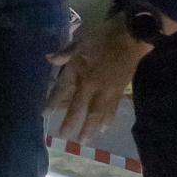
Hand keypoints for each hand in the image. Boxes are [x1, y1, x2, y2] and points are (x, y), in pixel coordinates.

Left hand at [46, 14, 149, 141]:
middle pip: (80, 107)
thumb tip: (48, 58)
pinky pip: (112, 109)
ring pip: (97, 113)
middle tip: (64, 137)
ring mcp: (107, 90)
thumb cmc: (104, 36)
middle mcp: (93, 84)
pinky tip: (104, 128)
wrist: (131, 36)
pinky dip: (108, 119)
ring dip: (90, 127)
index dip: (53, 102)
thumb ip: (65, 52)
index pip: (63, 90)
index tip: (45, 115)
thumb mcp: (81, 40)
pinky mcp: (120, 90)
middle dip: (71, 122)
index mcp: (81, 71)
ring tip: (84, 140)